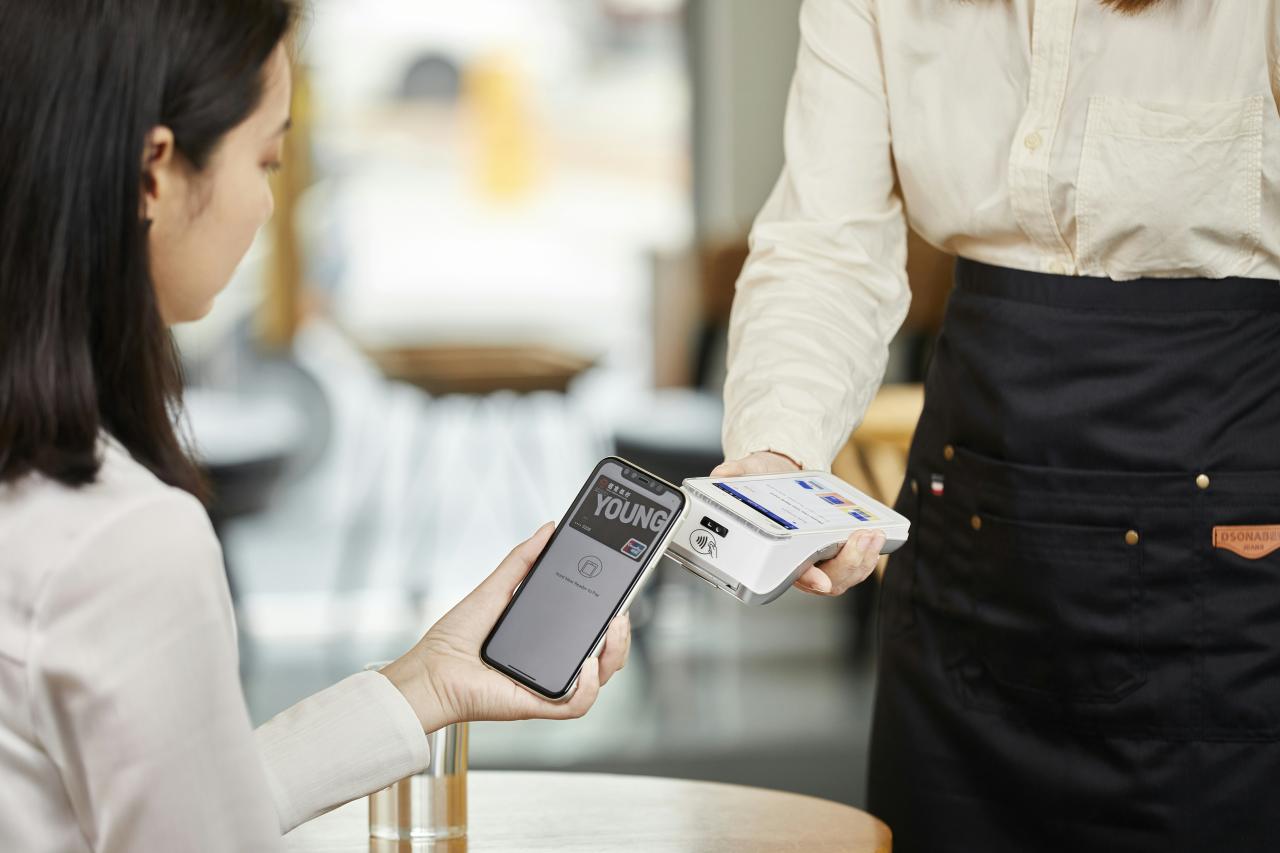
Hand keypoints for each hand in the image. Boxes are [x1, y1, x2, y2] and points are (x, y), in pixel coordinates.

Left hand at [380, 523, 631, 730]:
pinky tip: (585, 664)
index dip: (612, 615)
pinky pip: (577, 704)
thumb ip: (522, 560)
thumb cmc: (454, 639)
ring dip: (614, 655)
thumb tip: (547, 530)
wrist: (429, 671)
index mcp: (546, 640)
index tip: (621, 592)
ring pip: (599, 679)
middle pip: (604, 656)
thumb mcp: (494, 588)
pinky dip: (588, 686)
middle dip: (621, 635)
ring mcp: (547, 685)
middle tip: (620, 611)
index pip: (590, 630)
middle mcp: (551, 664)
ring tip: (612, 630)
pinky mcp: (536, 704)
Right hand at [710, 452, 885, 596]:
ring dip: (863, 560)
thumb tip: (723, 473)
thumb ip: (736, 473)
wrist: (776, 475)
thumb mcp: (749, 473)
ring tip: (873, 534)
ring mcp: (818, 561)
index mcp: (773, 555)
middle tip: (861, 538)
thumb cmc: (760, 482)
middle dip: (849, 564)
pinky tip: (874, 533)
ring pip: (844, 576)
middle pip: (827, 581)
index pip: (789, 573)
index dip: (806, 579)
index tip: (819, 580)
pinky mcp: (835, 553)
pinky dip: (867, 554)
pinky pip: (854, 566)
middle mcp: (796, 564)